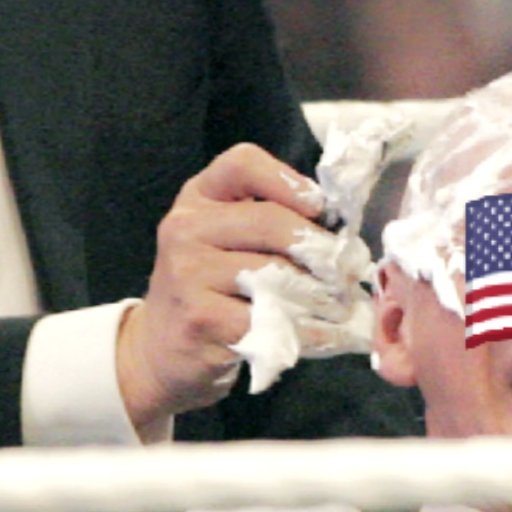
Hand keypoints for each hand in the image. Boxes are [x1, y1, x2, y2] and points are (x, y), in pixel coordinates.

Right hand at [118, 144, 323, 429]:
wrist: (161, 348)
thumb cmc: (212, 286)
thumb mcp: (228, 238)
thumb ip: (271, 218)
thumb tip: (341, 226)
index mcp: (199, 197)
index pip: (243, 163)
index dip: (290, 181)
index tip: (321, 208)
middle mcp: (186, 228)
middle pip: (272, 222)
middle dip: (322, 249)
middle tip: (350, 270)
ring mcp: (188, 274)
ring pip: (277, 274)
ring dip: (322, 295)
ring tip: (343, 305)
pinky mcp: (200, 319)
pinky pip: (270, 320)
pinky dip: (309, 331)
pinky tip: (325, 335)